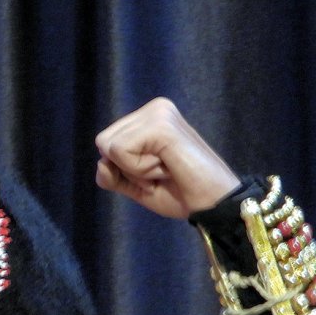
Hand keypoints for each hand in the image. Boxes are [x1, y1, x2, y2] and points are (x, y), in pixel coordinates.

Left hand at [95, 98, 239, 217]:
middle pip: (103, 142)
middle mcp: (155, 108)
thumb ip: (112, 175)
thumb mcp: (137, 186)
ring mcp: (159, 113)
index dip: (124, 169)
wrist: (214, 205)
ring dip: (135, 170)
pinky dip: (139, 170)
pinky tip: (167, 168)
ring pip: (110, 147)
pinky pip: (120, 152)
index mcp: (149, 117)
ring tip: (166, 169)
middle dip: (127, 168)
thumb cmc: (180, 194)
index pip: (105, 143)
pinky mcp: (161, 125)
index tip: (156, 172)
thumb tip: (101, 162)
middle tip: (161, 172)